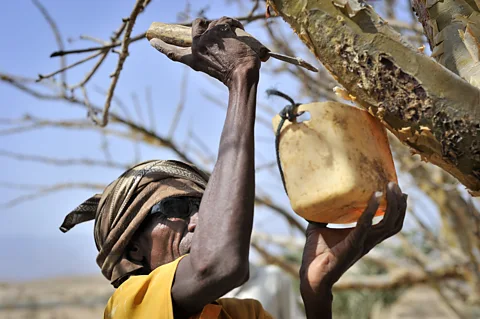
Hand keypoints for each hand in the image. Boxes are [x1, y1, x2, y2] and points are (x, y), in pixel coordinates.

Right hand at [150, 17, 260, 85]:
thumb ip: (209, 57)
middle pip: (196, 26)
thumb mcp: (215, 69)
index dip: (162, 46)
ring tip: (235, 39)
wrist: (242, 75)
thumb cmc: (234, 76)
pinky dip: (234, 23)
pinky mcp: (218, 30)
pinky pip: (225, 20)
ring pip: (214, 22)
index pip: (173, 53)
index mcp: (193, 61)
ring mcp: (207, 37)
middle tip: (216, 31)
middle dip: (205, 24)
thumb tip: (217, 45)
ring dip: (225, 26)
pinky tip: (239, 31)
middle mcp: (196, 47)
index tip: (152, 40)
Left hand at [299, 182, 406, 299]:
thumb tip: (313, 199)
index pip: (388, 222)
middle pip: (394, 222)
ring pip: (388, 224)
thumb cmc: (316, 254)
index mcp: (365, 237)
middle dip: (399, 204)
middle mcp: (368, 240)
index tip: (397, 190)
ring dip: (392, 205)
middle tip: (396, 185)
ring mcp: (363, 243)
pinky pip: (366, 225)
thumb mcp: (319, 228)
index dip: (396, 208)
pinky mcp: (353, 244)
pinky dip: (372, 210)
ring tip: (390, 187)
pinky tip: (375, 196)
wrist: (312, 275)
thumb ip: (321, 215)